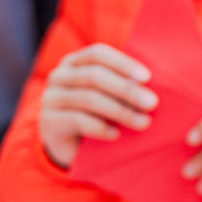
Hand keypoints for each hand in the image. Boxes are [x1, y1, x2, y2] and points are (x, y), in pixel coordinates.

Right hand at [39, 43, 158, 168]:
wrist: (68, 147)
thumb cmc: (96, 117)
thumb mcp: (109, 98)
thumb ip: (124, 88)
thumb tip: (151, 92)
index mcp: (75, 62)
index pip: (98, 54)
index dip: (122, 63)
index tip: (147, 78)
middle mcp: (60, 76)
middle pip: (94, 76)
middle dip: (126, 89)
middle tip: (152, 103)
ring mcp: (51, 98)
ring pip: (88, 98)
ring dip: (120, 111)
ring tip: (143, 122)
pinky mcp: (49, 121)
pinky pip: (77, 120)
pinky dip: (101, 128)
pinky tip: (116, 135)